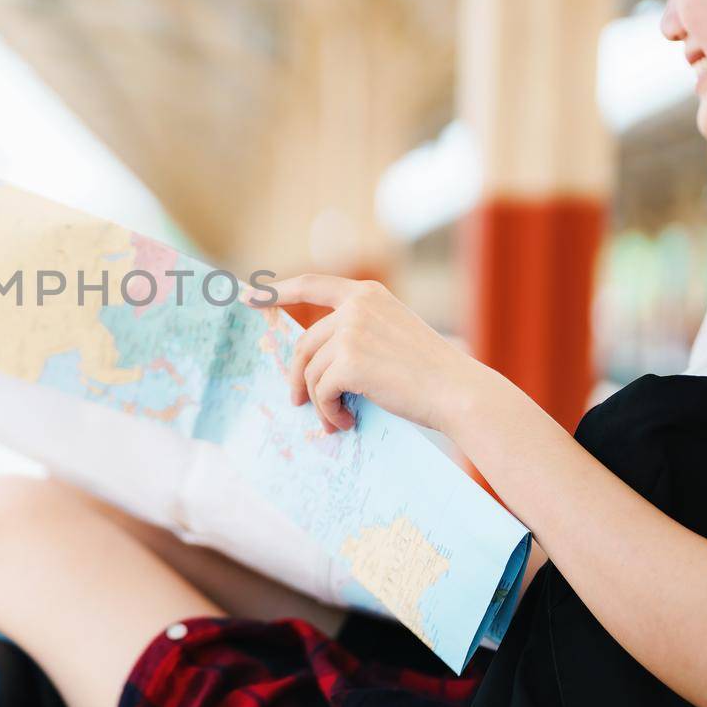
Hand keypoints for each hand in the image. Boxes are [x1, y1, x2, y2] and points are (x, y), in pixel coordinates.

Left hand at [247, 274, 498, 437]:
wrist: (457, 391)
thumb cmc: (429, 372)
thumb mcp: (391, 335)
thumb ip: (355, 334)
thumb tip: (310, 361)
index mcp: (366, 294)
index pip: (311, 284)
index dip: (277, 291)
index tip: (248, 295)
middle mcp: (356, 306)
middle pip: (304, 344)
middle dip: (297, 377)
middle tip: (298, 403)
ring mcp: (350, 331)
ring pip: (310, 372)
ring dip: (318, 402)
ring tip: (336, 420)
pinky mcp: (348, 361)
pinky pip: (320, 392)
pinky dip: (328, 412)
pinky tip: (346, 422)